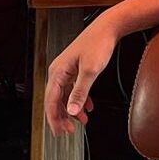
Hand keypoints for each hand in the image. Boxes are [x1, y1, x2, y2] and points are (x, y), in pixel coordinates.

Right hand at [44, 14, 118, 135]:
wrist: (108, 27)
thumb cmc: (98, 43)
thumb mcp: (91, 71)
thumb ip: (80, 92)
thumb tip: (72, 111)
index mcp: (58, 72)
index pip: (51, 101)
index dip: (54, 119)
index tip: (60, 132)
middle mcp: (59, 71)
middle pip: (55, 100)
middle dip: (62, 117)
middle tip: (70, 131)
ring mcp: (67, 70)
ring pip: (65, 95)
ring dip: (72, 109)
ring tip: (82, 120)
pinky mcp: (75, 68)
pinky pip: (73, 88)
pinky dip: (79, 99)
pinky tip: (88, 107)